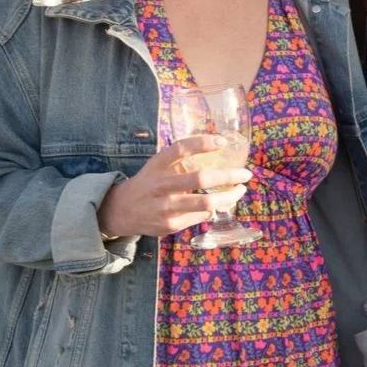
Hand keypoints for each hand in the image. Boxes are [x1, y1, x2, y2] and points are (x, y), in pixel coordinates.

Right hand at [96, 135, 252, 238]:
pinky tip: (219, 204)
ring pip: (206, 203)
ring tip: (240, 190)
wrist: (121, 211)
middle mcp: (161, 185)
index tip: (224, 141)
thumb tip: (221, 149)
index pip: (180, 149)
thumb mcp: (158, 165)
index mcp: (157, 166)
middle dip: (228, 176)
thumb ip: (181, 159)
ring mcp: (166, 207)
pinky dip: (213, 209)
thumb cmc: (149, 182)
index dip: (203, 143)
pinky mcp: (171, 225)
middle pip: (199, 178)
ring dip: (229, 197)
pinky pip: (201, 216)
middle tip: (246, 174)